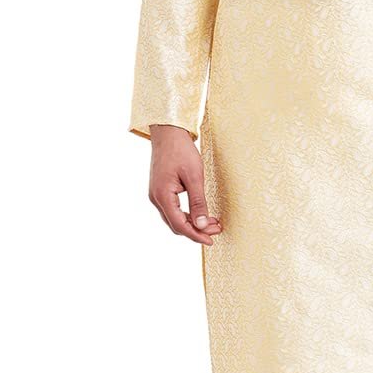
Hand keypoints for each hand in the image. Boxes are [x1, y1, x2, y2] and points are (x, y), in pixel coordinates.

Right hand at [147, 125, 222, 243]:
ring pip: (174, 218)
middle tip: (216, 229)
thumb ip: (198, 202)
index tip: (210, 240)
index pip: (179, 225)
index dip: (196, 235)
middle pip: (176, 224)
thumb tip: (202, 225)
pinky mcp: (160, 190)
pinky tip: (200, 213)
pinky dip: (187, 214)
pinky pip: (173, 209)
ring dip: (192, 223)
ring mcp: (156, 194)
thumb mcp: (194, 177)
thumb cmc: (181, 150)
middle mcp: (156, 198)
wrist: (168, 133)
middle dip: (196, 230)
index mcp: (162, 196)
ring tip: (212, 222)